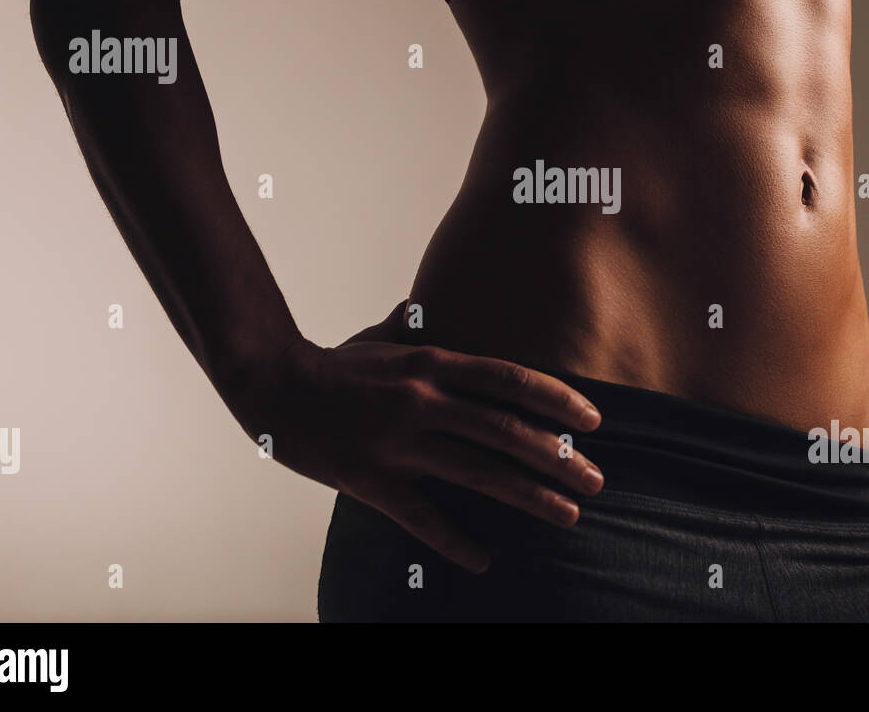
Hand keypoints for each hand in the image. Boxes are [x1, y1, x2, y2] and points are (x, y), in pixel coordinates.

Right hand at [229, 314, 604, 574]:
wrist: (270, 385)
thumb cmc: (330, 363)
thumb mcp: (378, 337)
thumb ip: (408, 325)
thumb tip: (419, 307)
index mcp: (432, 362)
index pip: (510, 379)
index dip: (557, 400)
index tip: (593, 421)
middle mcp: (424, 400)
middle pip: (507, 429)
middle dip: (559, 457)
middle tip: (598, 479)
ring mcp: (400, 442)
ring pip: (480, 472)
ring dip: (531, 495)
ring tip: (570, 514)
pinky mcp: (373, 479)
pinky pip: (423, 517)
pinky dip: (456, 541)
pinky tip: (485, 560)